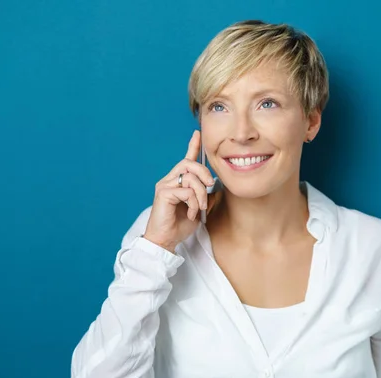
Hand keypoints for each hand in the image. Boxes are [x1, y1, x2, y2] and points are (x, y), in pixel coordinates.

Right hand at [143, 130, 218, 252]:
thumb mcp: (198, 210)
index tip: (198, 133)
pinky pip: (186, 191)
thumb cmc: (179, 226)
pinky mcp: (163, 194)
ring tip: (199, 208)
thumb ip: (206, 197)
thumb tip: (217, 188)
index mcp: (177, 182)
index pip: (186, 160)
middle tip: (210, 186)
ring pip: (190, 178)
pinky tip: (192, 213)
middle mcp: (169, 180)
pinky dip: (193, 203)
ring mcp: (164, 186)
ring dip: (200, 194)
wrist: (165, 240)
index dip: (193, 146)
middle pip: (189, 164)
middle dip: (204, 173)